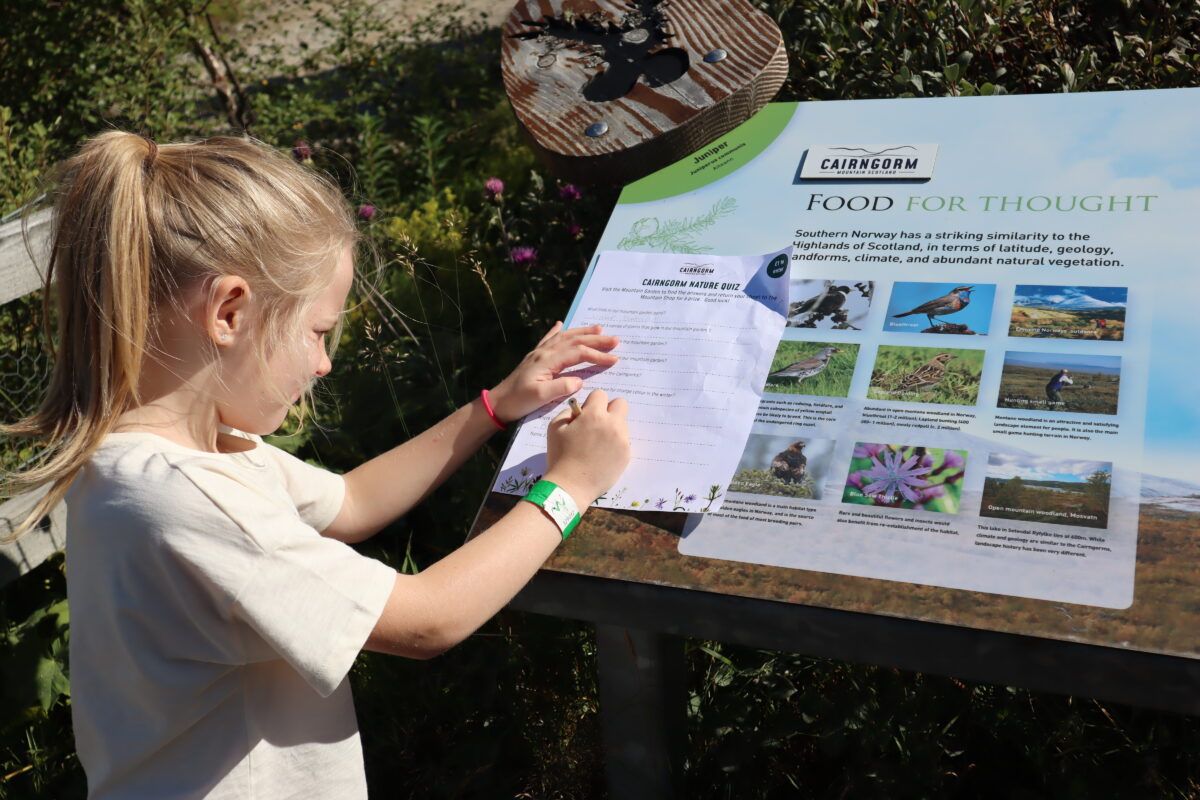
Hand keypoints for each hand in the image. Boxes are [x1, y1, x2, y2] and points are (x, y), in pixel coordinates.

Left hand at [488, 322, 618, 422]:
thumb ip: (561, 387)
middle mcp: (544, 352)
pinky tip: (561, 323)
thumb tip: (580, 380)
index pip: (577, 353)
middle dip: (596, 340)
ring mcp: (538, 353)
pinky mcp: (534, 358)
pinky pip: (548, 339)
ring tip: (599, 329)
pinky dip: (557, 330)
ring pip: (564, 336)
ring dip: (581, 332)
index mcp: (547, 360)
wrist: (497, 403)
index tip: (614, 359)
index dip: (597, 355)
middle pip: (574, 340)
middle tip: (615, 340)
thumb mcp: (540, 397)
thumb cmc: (518, 401)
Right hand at [543, 389, 630, 506]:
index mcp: (594, 415)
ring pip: (623, 424)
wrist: (570, 486)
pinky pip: (624, 442)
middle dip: (610, 409)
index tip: (585, 414)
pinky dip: (615, 445)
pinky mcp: (626, 455)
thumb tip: (579, 411)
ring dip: (612, 428)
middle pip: (621, 404)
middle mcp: (612, 425)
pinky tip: (602, 456)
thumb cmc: (559, 456)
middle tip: (598, 423)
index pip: (601, 394)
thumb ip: (568, 412)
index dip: (592, 403)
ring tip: (598, 444)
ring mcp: (622, 441)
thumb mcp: (555, 427)